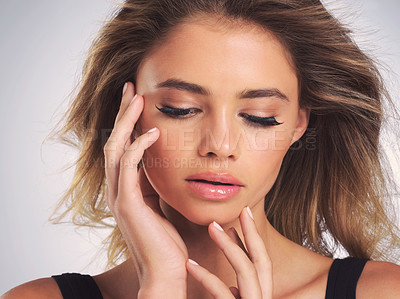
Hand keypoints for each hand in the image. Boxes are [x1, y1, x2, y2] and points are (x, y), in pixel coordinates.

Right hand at [103, 82, 187, 297]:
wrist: (165, 271)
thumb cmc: (166, 241)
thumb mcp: (160, 205)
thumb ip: (154, 185)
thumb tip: (160, 165)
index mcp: (126, 189)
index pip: (122, 148)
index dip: (127, 124)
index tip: (137, 102)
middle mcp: (118, 190)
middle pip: (113, 143)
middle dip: (122, 115)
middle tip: (131, 89)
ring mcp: (120, 197)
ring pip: (115, 150)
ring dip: (125, 123)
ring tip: (137, 99)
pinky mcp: (128, 204)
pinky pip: (129, 168)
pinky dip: (138, 147)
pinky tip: (153, 132)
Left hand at [186, 207, 272, 298]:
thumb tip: (232, 288)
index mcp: (260, 298)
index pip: (262, 265)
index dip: (255, 239)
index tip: (245, 215)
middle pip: (262, 262)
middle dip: (252, 233)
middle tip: (243, 209)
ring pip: (245, 270)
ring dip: (228, 245)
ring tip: (211, 227)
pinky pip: (222, 292)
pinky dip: (206, 276)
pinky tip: (190, 264)